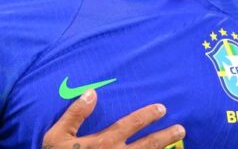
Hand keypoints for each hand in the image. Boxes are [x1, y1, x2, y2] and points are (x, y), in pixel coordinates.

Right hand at [42, 89, 184, 148]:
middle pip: (147, 146)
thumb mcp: (56, 136)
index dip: (147, 116)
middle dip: (165, 137)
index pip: (130, 125)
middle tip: (181, 129)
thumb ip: (74, 114)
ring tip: (178, 147)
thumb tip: (92, 92)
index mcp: (102, 142)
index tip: (162, 108)